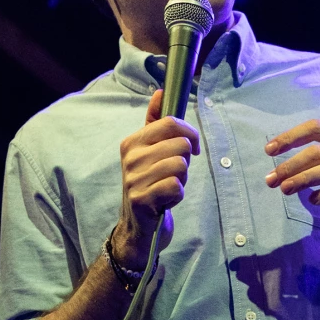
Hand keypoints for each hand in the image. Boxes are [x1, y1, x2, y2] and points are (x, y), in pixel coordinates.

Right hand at [115, 90, 200, 268]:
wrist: (138, 227)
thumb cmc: (149, 186)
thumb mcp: (150, 152)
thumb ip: (155, 122)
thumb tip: (161, 91)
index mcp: (132, 142)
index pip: (170, 122)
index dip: (189, 134)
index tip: (190, 148)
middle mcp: (130, 158)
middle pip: (179, 144)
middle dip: (184, 162)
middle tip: (173, 175)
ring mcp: (133, 179)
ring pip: (180, 166)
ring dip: (182, 180)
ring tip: (168, 187)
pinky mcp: (141, 199)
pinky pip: (175, 186)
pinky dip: (177, 195)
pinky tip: (166, 200)